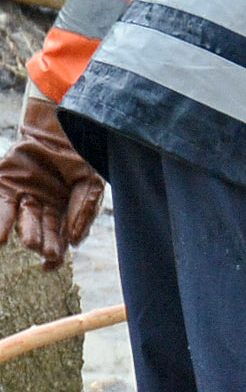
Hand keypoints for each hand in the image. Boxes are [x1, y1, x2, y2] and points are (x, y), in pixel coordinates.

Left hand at [0, 93, 103, 269]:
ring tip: (5, 241)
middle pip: (38, 230)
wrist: (59, 127)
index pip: (58, 238)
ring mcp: (22, 193)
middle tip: (40, 248)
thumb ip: (85, 211)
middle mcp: (41, 207)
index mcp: (63, 212)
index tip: (51, 263)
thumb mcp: (91, 184)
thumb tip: (76, 242)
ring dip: (11, 229)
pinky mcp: (5, 180)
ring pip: (15, 217)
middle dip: (39, 240)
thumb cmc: (80, 156)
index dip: (55, 252)